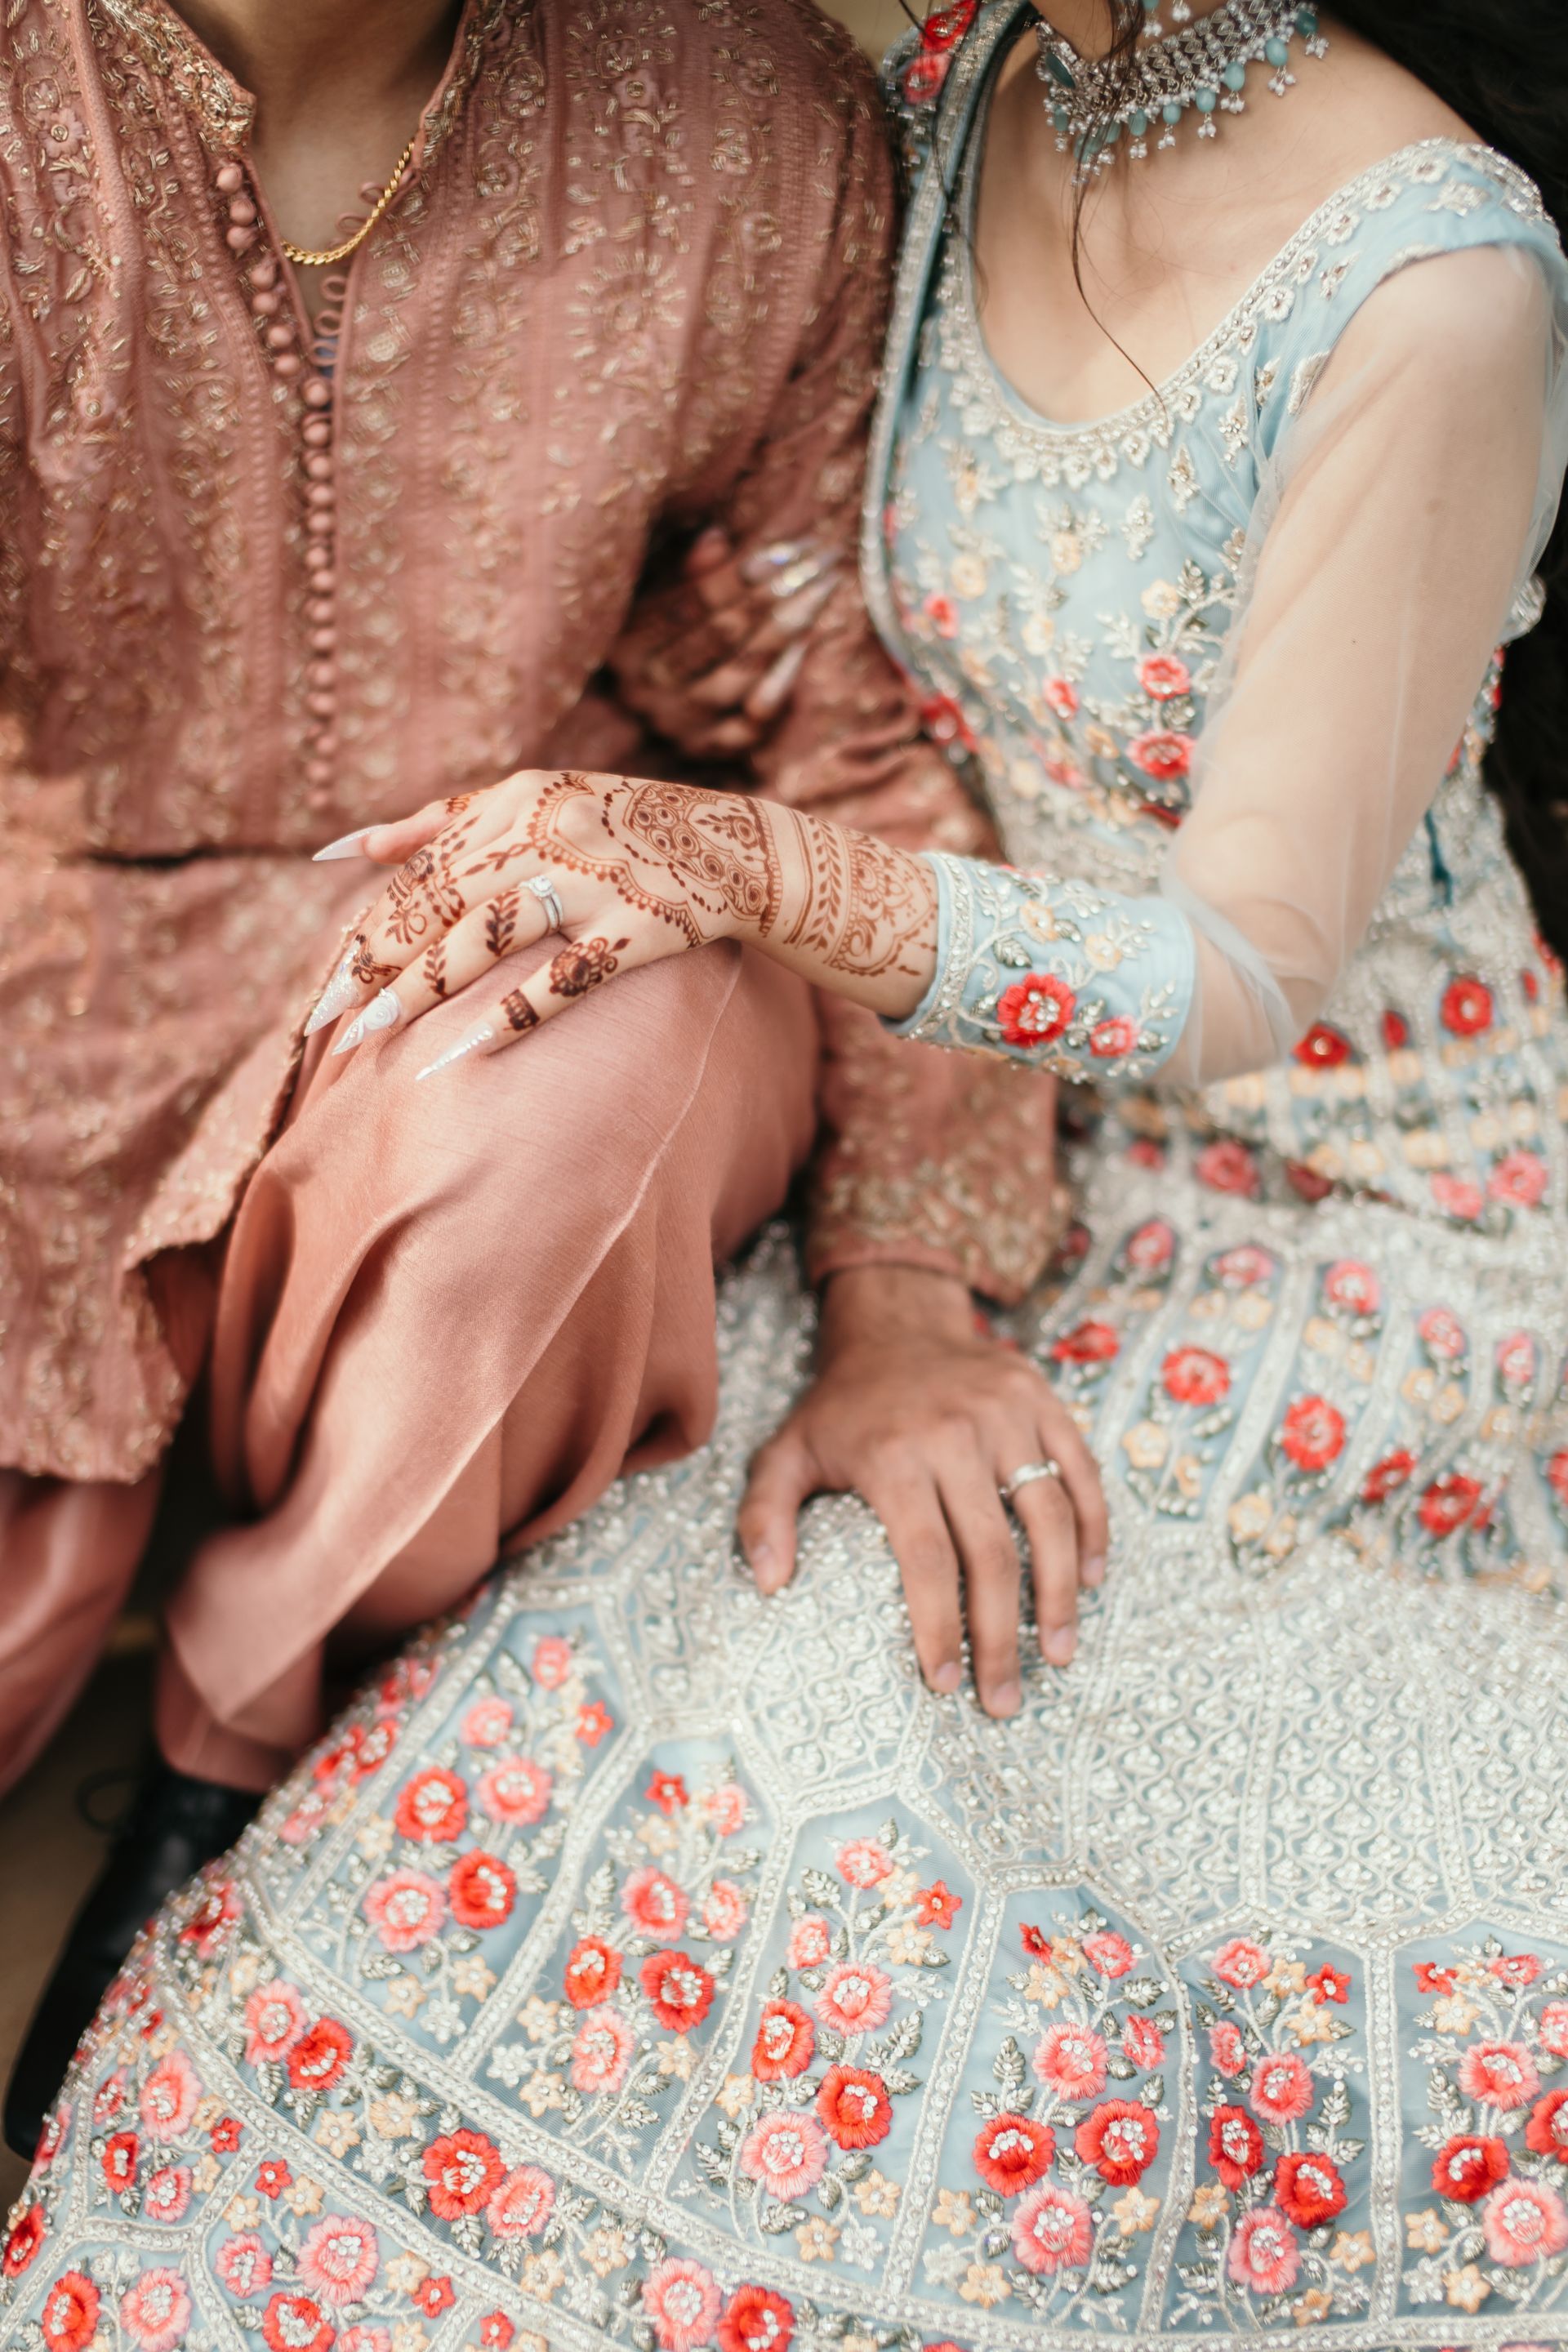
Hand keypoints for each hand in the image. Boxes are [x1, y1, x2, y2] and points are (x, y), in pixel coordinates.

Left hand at [303, 769, 937, 1070]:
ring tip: (373, 1040)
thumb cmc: (624, 829)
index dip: (368, 935)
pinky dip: (516, 1010)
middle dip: (376, 970)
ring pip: (488, 938)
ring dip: (425, 990)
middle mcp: (547, 832)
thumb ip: (439, 821)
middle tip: (324, 1026)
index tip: (324, 991)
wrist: (745, 849)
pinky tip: (466, 1049)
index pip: (420, 875)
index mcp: (514, 800)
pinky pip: (566, 976)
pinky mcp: (638, 928)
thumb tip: (342, 849)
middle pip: (441, 907)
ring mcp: (595, 882)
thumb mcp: (533, 799)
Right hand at [613, 527, 841, 754]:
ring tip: (822, 590)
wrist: (651, 705)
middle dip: (775, 594)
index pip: (688, 605)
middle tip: (822, 560)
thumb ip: (686, 570)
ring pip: (741, 675)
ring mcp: (679, 725)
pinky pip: (755, 716)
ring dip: (787, 630)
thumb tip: (717, 538)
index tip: (783, 550)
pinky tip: (806, 641)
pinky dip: (783, 678)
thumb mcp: (660, 593)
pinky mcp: (710, 748)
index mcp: (625, 646)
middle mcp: (646, 691)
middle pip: (720, 637)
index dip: (736, 577)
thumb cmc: (662, 631)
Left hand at [738, 1265, 1106, 1715]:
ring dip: (1059, 1594)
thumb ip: (764, 1516)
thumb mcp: (785, 1453)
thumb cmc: (841, 1407)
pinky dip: (1092, 1529)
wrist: (895, 1321)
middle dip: (1000, 1637)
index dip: (939, 1628)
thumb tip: (768, 1585)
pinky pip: (1081, 1473)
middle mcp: (954, 1433)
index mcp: (893, 1454)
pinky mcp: (1043, 1400)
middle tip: (1004, 1699)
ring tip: (1056, 1653)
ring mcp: (1007, 1414)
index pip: (925, 1560)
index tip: (944, 1684)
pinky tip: (1089, 1579)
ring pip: (1049, 1517)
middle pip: (992, 1553)